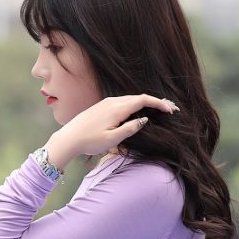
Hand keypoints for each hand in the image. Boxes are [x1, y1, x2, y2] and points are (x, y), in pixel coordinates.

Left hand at [48, 94, 178, 171]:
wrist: (69, 138)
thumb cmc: (90, 141)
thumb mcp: (113, 139)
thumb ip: (130, 128)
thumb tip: (144, 119)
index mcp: (117, 108)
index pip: (143, 100)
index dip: (158, 103)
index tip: (170, 109)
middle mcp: (113, 101)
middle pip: (138, 97)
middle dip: (154, 102)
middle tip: (168, 109)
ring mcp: (106, 102)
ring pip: (130, 99)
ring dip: (144, 103)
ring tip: (156, 110)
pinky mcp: (102, 105)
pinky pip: (122, 101)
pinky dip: (134, 105)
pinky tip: (137, 111)